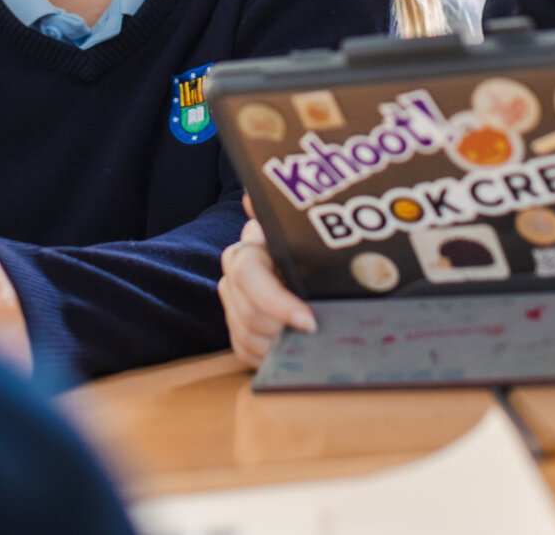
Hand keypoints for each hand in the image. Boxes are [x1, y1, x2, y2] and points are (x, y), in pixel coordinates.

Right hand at [218, 195, 315, 366]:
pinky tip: (292, 352)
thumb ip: (291, 222)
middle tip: (315, 338)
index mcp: (255, 241)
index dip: (276, 302)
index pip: (249, 273)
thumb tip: (251, 197)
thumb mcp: (316, 237)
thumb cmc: (322, 250)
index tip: (309, 322)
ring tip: (309, 347)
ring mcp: (232, 296)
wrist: (319, 262)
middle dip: (282, 330)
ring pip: (245, 333)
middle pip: (248, 311)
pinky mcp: (235, 322)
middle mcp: (236, 267)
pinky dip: (269, 357)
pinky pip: (243, 349)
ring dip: (278, 346)